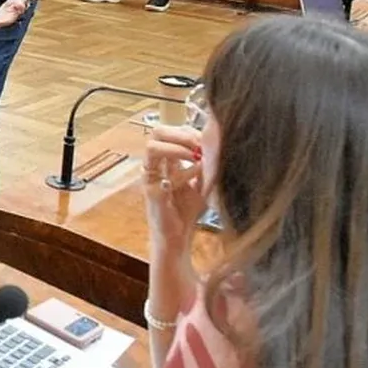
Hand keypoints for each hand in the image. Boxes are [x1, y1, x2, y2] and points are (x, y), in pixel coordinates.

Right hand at [141, 125, 206, 254]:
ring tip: (196, 157)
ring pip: (152, 147)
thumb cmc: (188, 210)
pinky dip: (184, 173)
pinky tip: (196, 178)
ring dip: (177, 148)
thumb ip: (205, 164)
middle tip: (200, 145)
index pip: (170, 131)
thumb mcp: (202, 182)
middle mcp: (154, 165)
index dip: (188, 131)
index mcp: (165, 160)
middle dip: (181, 134)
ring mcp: (150, 177)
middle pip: (157, 132)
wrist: (178, 237)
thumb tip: (217, 144)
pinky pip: (163, 175)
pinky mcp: (150, 192)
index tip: (207, 140)